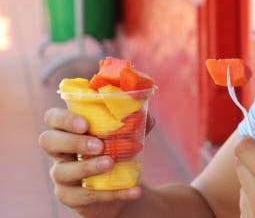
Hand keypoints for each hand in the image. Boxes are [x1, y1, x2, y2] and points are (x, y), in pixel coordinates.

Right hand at [38, 107, 152, 216]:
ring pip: (62, 172)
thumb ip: (137, 123)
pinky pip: (85, 196)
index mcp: (70, 130)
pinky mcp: (71, 196)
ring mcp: (62, 175)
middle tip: (98, 145)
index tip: (85, 124)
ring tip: (110, 164)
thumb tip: (146, 117)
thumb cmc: (118, 150)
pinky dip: (113, 193)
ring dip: (88, 167)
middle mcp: (60, 151)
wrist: (121, 185)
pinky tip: (134, 190)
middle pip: (48, 141)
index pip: (52, 118)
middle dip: (72, 141)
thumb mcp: (128, 134)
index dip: (64, 119)